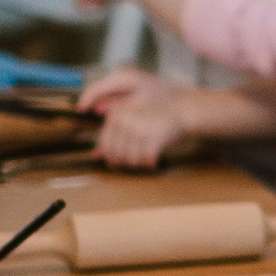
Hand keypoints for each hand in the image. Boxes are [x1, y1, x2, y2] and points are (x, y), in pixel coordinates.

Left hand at [85, 74, 199, 169]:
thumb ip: (113, 137)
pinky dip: (149, 163)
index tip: (121, 162)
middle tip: (137, 162)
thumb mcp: (131, 123)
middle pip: (117, 155)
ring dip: (139, 164)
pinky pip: (145, 158)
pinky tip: (154, 161)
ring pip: (131, 159)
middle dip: (126, 163)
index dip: (112, 158)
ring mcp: (138, 127)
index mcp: (116, 115)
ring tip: (146, 159)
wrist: (181, 111)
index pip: (105, 145)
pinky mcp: (153, 135)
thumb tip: (94, 155)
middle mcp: (125, 120)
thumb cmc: (155, 119)